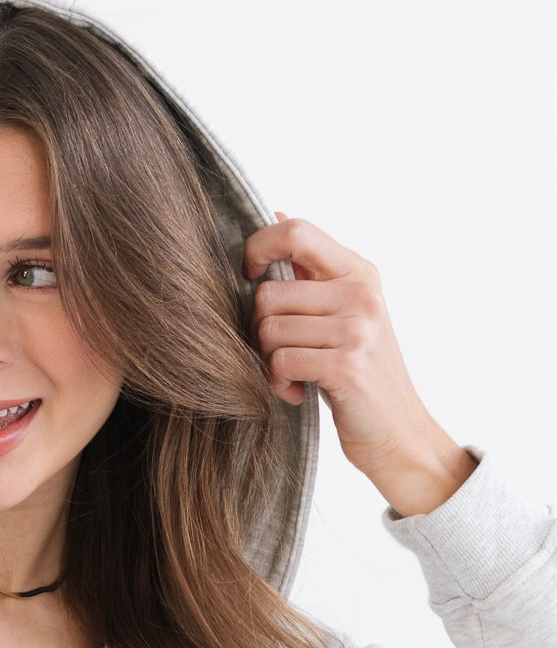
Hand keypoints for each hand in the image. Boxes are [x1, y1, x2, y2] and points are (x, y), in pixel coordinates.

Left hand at [242, 214, 475, 514]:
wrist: (400, 434)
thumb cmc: (362, 376)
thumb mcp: (345, 314)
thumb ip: (311, 271)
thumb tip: (277, 212)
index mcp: (359, 272)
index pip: (296, 231)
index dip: (258, 247)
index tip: (248, 275)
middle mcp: (361, 294)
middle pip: (267, 293)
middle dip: (260, 330)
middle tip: (281, 352)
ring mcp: (357, 330)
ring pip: (269, 330)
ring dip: (270, 361)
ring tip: (295, 376)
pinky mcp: (347, 367)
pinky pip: (279, 362)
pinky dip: (278, 384)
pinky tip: (298, 393)